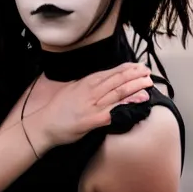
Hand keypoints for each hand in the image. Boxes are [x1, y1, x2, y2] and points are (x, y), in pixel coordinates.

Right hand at [26, 63, 152, 148]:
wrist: (43, 125)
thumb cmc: (59, 109)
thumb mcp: (74, 89)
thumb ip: (89, 84)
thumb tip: (105, 79)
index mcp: (87, 82)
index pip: (111, 72)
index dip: (127, 68)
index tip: (140, 66)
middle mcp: (91, 91)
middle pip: (117, 80)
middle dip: (135, 75)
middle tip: (148, 72)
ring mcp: (92, 105)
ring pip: (118, 92)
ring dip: (135, 87)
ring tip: (148, 83)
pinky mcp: (92, 120)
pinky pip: (114, 111)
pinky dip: (128, 105)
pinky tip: (139, 102)